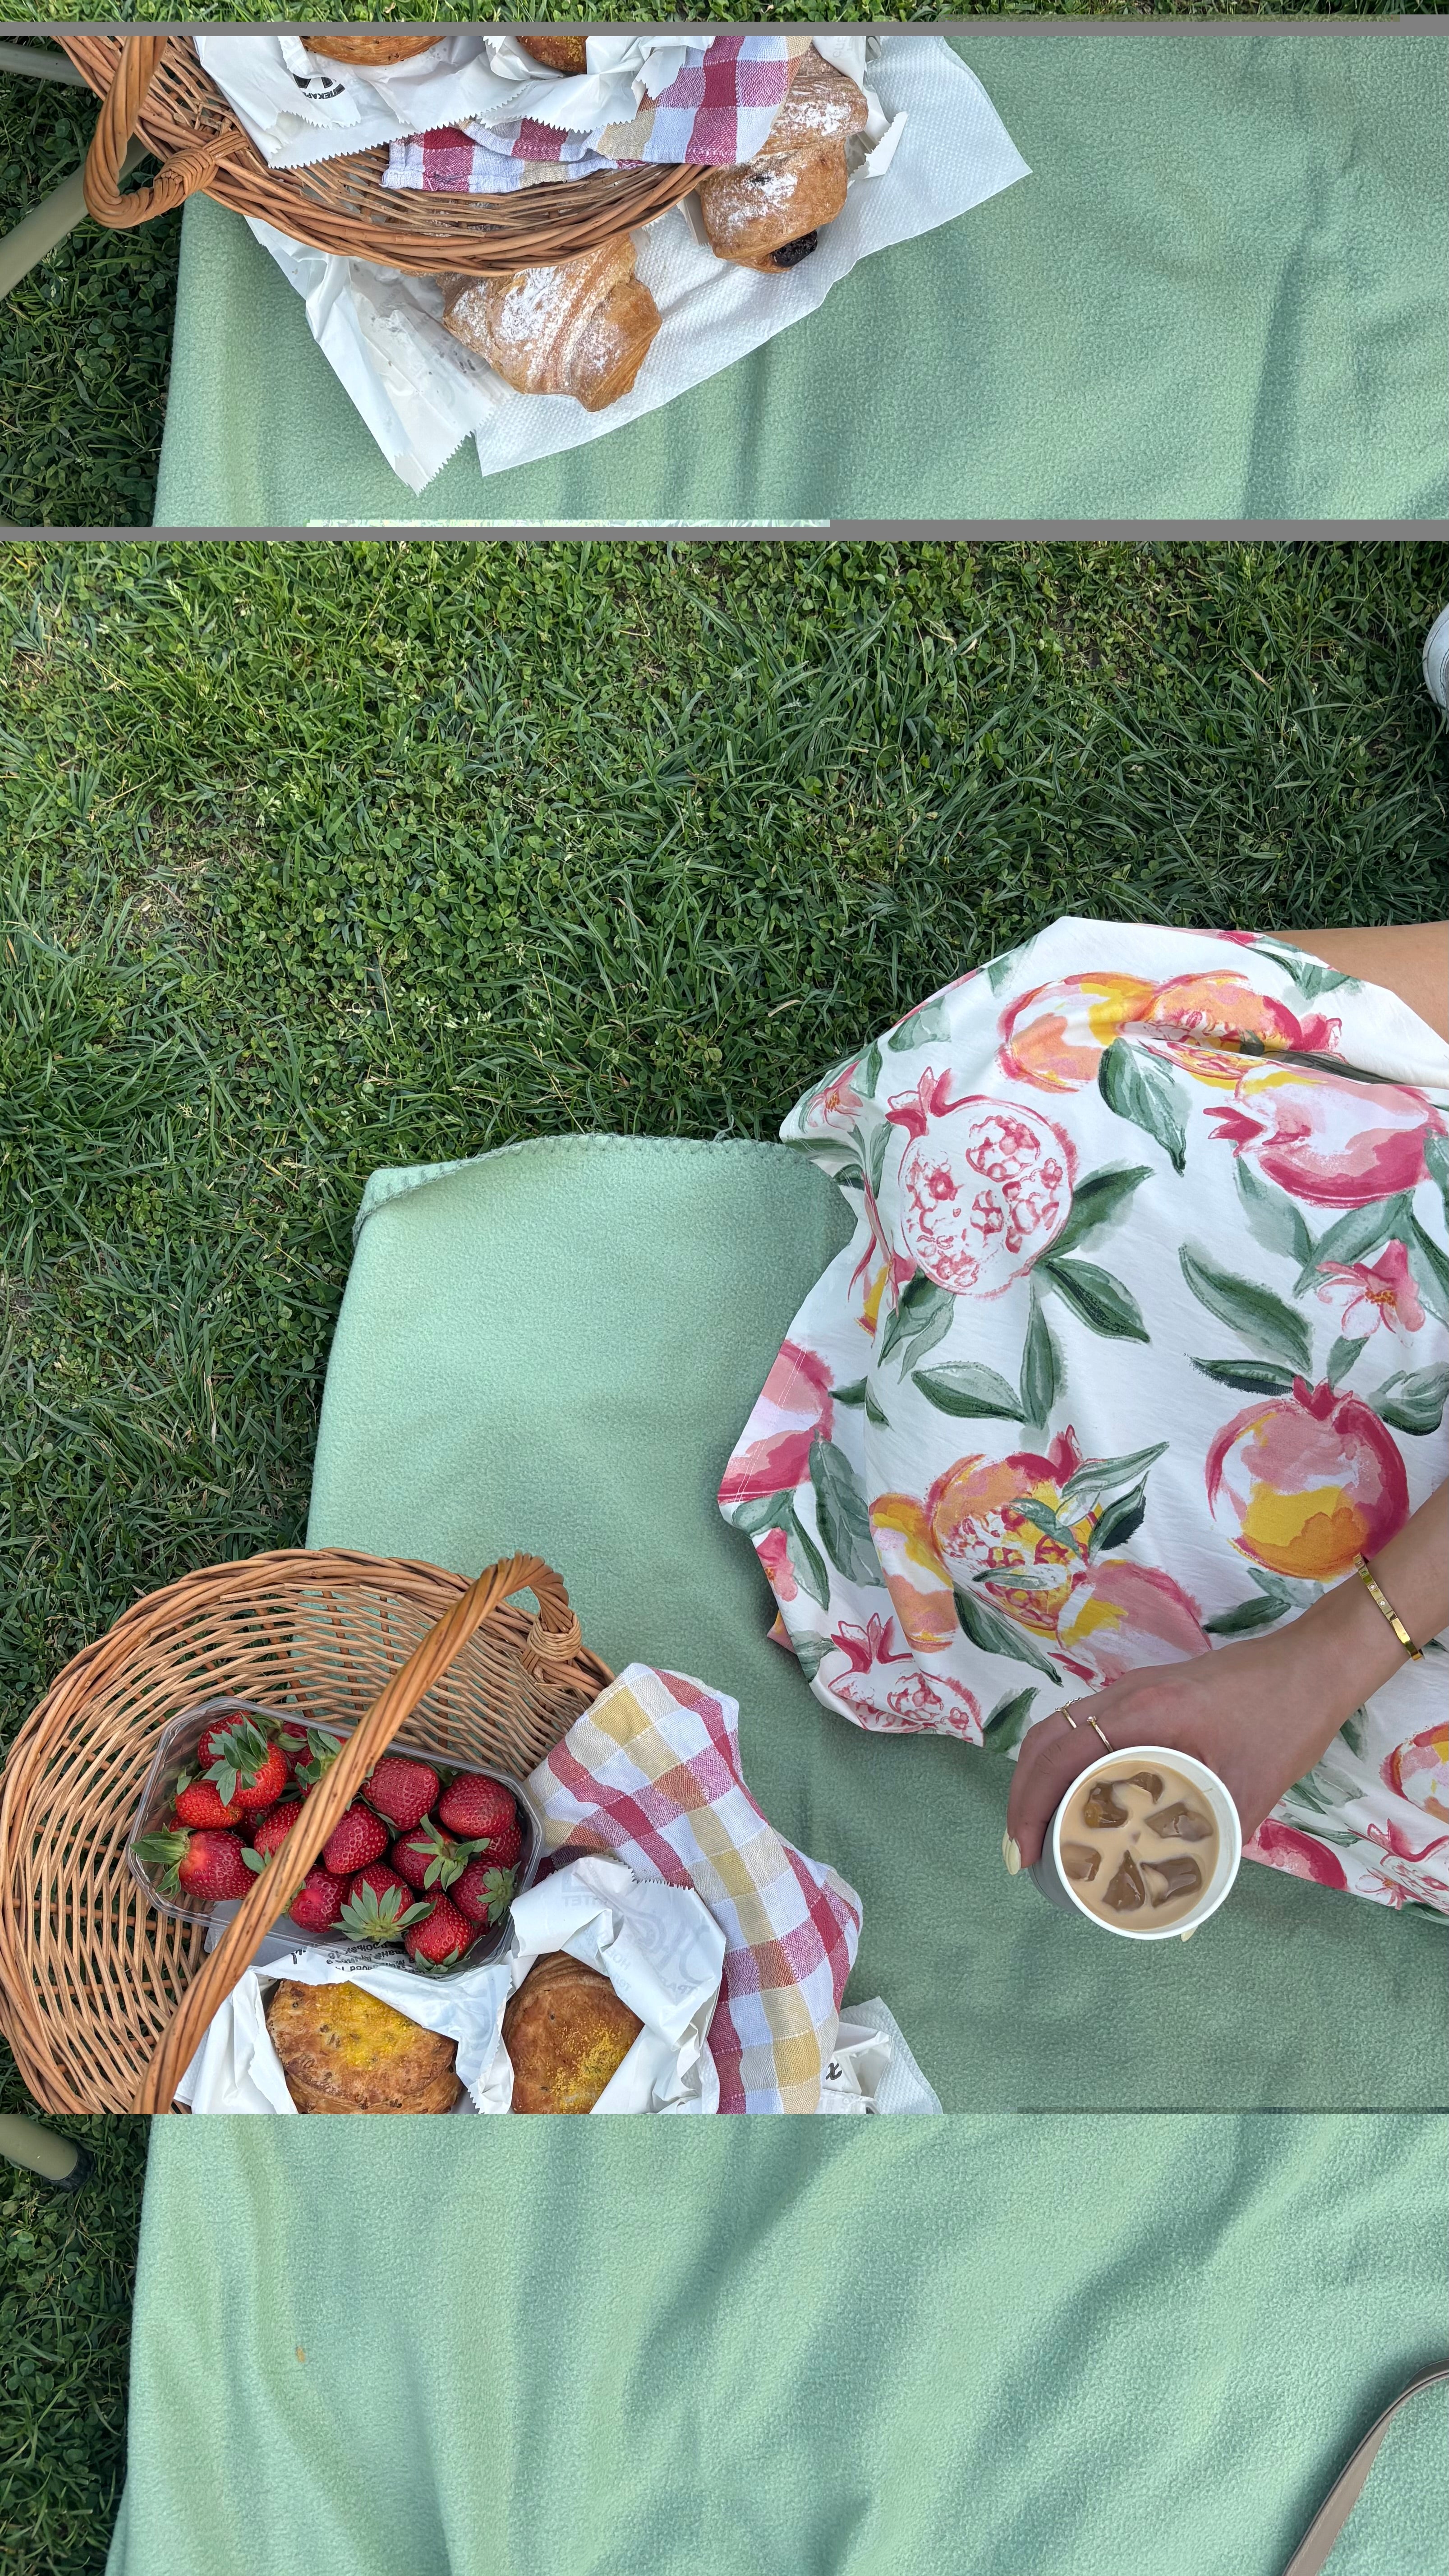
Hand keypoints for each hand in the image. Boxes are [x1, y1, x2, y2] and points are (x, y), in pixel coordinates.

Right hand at [1004, 1576, 1398, 1869]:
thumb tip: (1187, 1917)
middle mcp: (1125, 1695)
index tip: (1023, 1855)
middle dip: (1022, 1796)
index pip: (1059, 1756)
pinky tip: (1078, 1795)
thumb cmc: (1284, 1723)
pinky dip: (1066, 1761)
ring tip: (1039, 1829)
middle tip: (1021, 1852)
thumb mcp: (1248, 1794)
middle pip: (1045, 1740)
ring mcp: (1132, 1689)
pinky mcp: (1146, 1693)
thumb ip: (1214, 1849)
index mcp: (1143, 1715)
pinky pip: (1086, 1725)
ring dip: (1039, 1777)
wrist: (1315, 1665)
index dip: (1029, 1807)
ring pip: (1061, 1729)